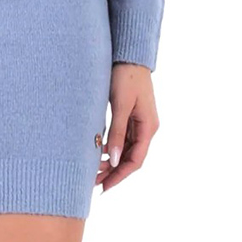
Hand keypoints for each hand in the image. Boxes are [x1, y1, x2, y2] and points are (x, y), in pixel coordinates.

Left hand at [97, 63, 159, 192]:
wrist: (128, 55)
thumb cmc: (126, 77)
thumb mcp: (121, 106)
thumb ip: (117, 133)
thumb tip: (114, 160)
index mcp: (148, 127)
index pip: (135, 160)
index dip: (120, 175)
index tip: (105, 187)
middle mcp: (146, 127)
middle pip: (130, 157)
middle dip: (113, 171)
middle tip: (94, 182)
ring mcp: (139, 121)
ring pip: (125, 148)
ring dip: (111, 160)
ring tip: (92, 169)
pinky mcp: (130, 115)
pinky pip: (122, 137)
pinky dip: (111, 146)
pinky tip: (97, 150)